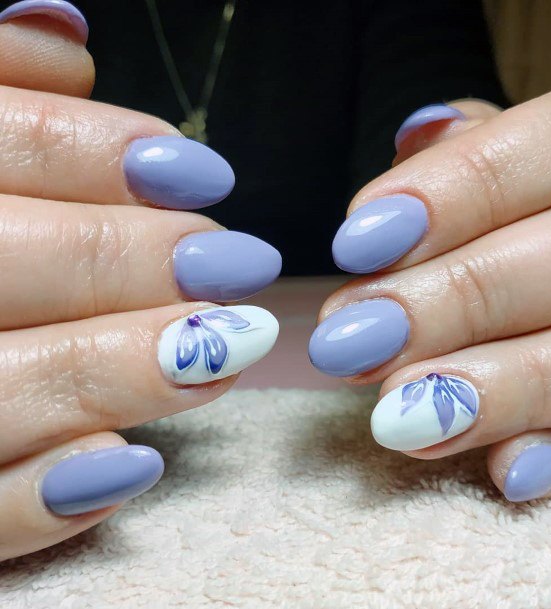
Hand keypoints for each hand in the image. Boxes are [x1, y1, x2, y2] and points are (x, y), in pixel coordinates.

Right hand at [0, 1, 279, 559]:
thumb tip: (61, 32)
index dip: (97, 150)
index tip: (200, 172)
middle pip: (5, 260)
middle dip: (134, 258)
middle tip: (235, 261)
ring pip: (1, 387)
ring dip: (127, 368)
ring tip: (230, 348)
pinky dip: (46, 499)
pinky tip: (133, 464)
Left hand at [309, 73, 550, 501]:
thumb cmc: (541, 200)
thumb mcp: (520, 153)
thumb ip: (476, 149)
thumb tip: (418, 139)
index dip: (460, 193)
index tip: (355, 240)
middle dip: (459, 299)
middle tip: (351, 340)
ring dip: (503, 390)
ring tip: (398, 417)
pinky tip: (506, 471)